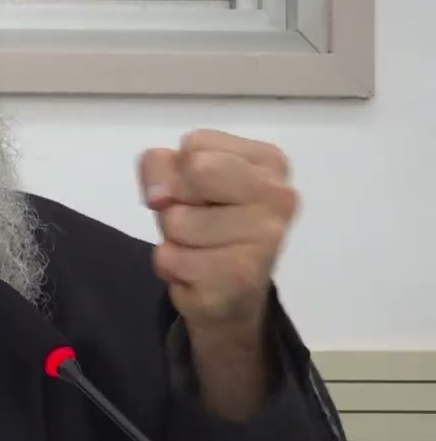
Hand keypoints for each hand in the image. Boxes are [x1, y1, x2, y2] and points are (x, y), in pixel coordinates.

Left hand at [139, 130, 298, 331]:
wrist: (228, 297)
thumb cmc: (205, 227)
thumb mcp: (179, 181)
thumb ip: (161, 165)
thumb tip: (160, 196)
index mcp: (269, 162)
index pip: (195, 143)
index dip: (180, 171)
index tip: (201, 194)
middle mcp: (279, 195)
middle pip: (194, 170)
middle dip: (177, 200)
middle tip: (198, 221)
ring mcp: (265, 237)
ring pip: (176, 218)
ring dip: (173, 238)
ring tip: (200, 249)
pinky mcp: (240, 276)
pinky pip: (170, 258)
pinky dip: (171, 267)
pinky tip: (198, 273)